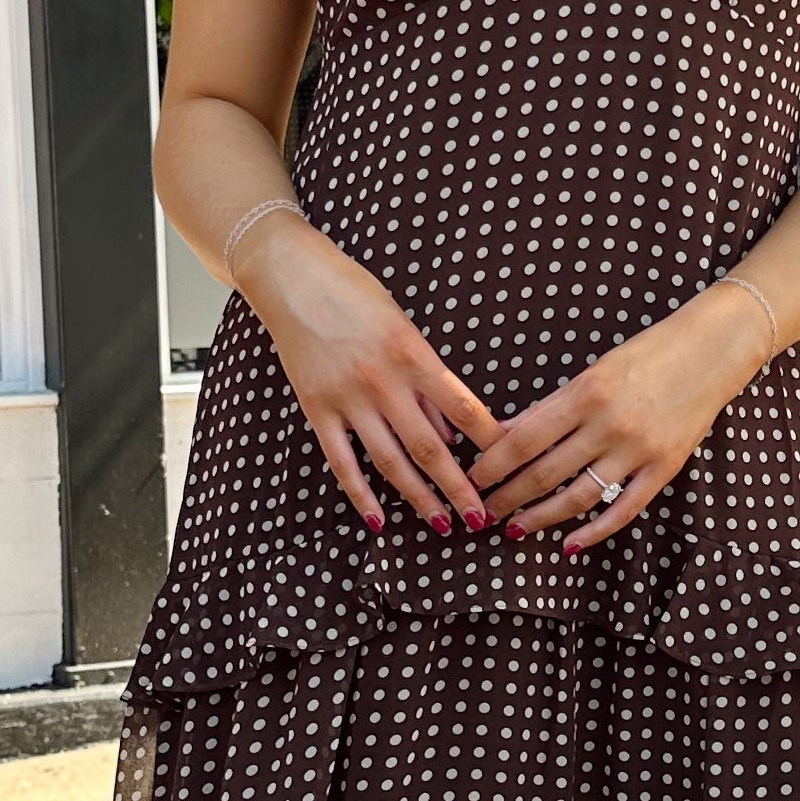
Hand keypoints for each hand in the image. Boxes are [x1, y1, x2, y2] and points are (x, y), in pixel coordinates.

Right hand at [245, 222, 499, 531]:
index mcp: (413, 354)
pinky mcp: (316, 409)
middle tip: (480, 519)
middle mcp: (382, 381)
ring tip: (441, 524)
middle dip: (458, 488)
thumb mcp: (402, 325)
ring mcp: (347, 398)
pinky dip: (360, 495)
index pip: (464, 407)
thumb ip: (426, 380)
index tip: (509, 467)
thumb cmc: (353, 293)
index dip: (489, 442)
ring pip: (389, 461)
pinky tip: (378, 521)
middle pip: (429, 447)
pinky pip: (342, 462)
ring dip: (418, 497)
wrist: (290, 275)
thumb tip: (453, 433)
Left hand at [469, 293, 770, 546]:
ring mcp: (639, 450)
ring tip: (516, 529)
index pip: (524, 439)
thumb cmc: (649, 354)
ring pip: (579, 497)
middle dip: (508, 497)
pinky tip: (570, 544)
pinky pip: (624, 509)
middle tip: (484, 513)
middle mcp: (610, 424)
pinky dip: (594, 531)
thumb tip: (505, 432)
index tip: (473, 479)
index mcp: (586, 393)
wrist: (713, 352)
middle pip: (545, 473)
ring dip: (542, 518)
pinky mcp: (664, 469)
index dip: (493, 464)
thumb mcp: (594, 370)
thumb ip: (551, 405)